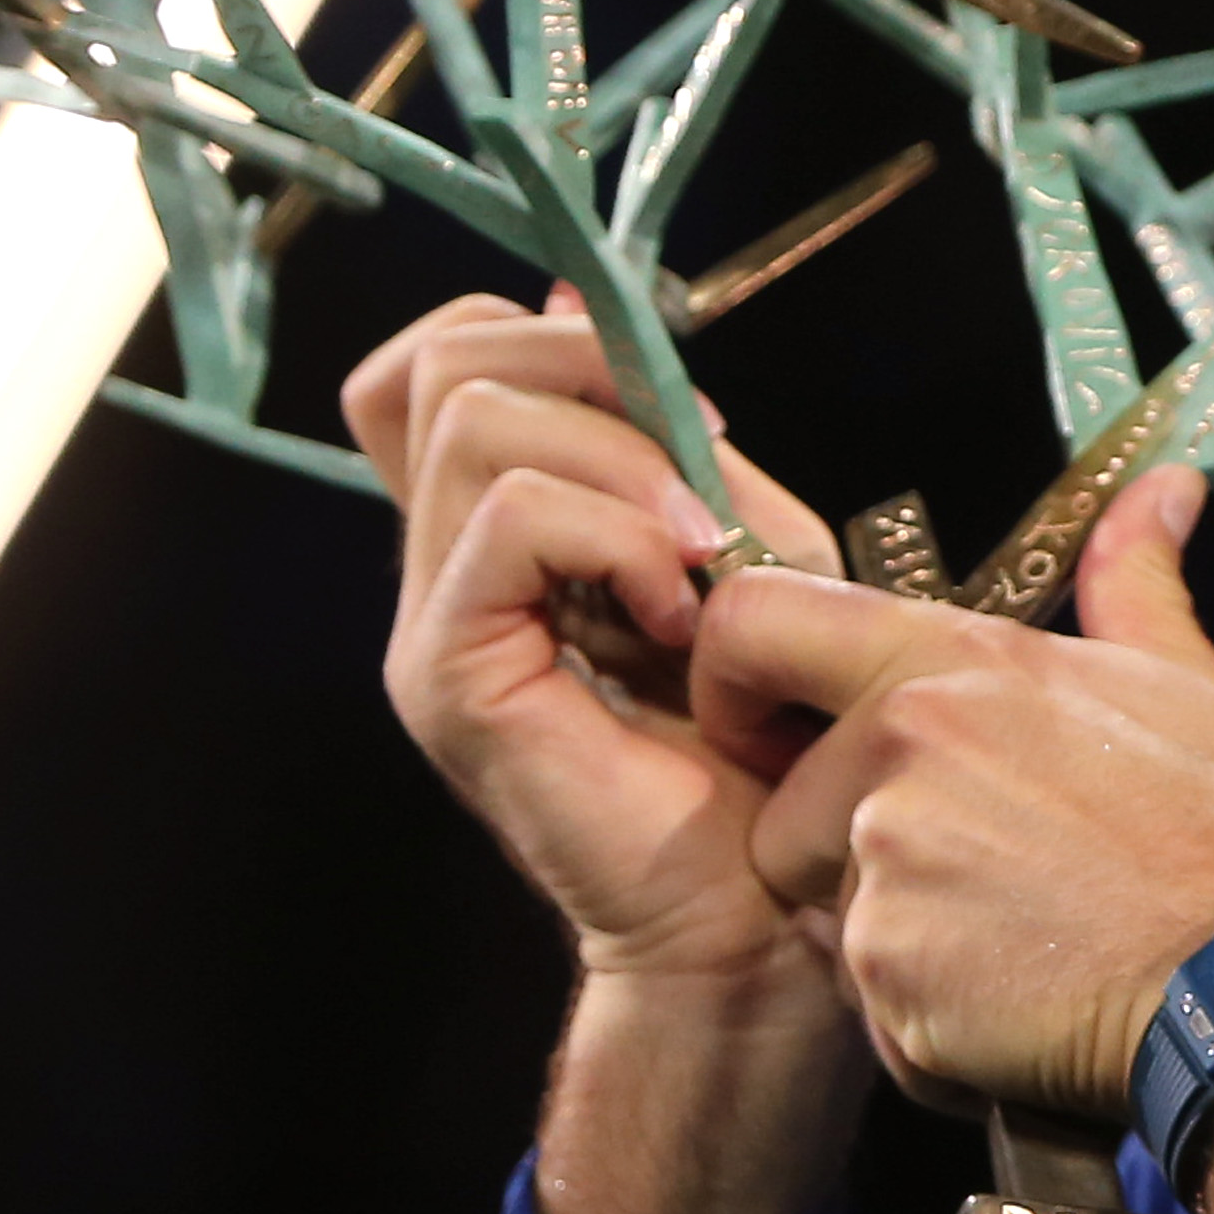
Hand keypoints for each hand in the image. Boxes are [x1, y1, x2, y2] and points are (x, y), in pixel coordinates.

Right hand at [341, 291, 867, 1213]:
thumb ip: (672, 445)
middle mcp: (444, 568)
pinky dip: (617, 533)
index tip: (675, 407)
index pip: (433, 364)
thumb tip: (580, 303)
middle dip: (589, 370)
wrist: (771, 911)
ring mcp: (434, 623)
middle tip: (696, 471)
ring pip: (473, 422)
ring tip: (703, 562)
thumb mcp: (748, 553)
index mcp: (501, 531)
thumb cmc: (780, 743)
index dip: (543, 334)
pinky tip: (683, 614)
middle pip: (438, 366)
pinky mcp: (450, 675)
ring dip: (623, 460)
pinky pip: (509, 517)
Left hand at [694, 465, 1213, 1127]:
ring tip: (1018, 943)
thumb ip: (1133, 579)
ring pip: (834, 915)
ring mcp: (885, 875)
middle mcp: (894, 758)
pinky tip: (1023, 1003)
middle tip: (985, 878)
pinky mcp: (890, 984)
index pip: (754, 624)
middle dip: (853, 856)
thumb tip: (1163, 486)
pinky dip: (933, 1023)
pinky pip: (875, 1009)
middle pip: (789, 810)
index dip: (734, 679)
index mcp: (948, 668)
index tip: (771, 728)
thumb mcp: (1187, 684)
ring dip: (903, 943)